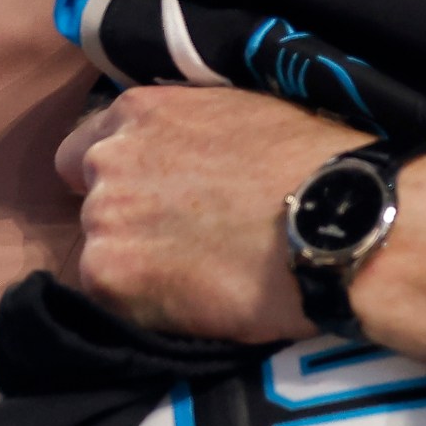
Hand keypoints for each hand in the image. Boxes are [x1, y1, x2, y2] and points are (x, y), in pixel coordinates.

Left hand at [58, 86, 425, 366]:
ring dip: (140, 272)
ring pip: (103, 258)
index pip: (85, 152)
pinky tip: (201, 307)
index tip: (157, 205)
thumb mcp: (244, 113)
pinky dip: (150, 312)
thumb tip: (187, 157)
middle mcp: (107, 161)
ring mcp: (103, 220)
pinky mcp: (111, 279)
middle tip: (190, 247)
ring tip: (203, 282)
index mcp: (139, 112)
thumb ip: (190, 130)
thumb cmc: (316, 164)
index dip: (123, 183)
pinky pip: (115, 305)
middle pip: (94, 207)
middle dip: (132, 227)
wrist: (340, 223)